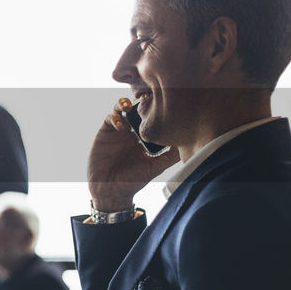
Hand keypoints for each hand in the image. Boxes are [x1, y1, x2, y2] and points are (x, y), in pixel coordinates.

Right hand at [87, 97, 178, 212]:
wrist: (111, 190)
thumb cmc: (133, 180)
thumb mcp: (156, 167)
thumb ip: (170, 155)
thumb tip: (186, 142)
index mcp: (143, 136)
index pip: (149, 116)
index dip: (153, 107)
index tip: (161, 103)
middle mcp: (131, 130)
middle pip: (135, 107)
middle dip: (139, 100)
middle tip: (145, 99)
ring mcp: (117, 130)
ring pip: (120, 107)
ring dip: (124, 103)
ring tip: (129, 107)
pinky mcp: (105, 133)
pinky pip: (109, 118)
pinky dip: (114, 117)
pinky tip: (121, 126)